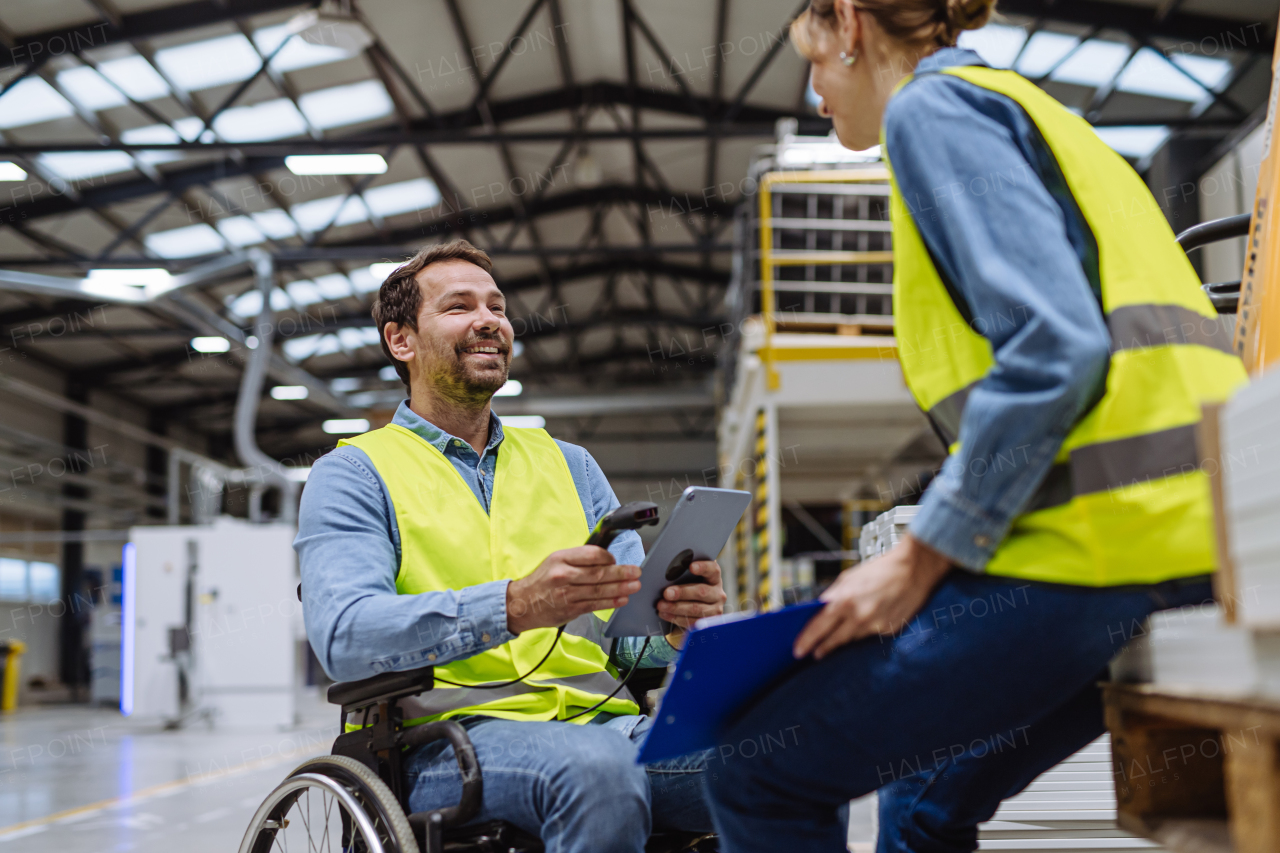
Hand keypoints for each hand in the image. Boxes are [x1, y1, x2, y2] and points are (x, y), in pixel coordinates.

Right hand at [507, 546, 640, 633]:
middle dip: (621, 573)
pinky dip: (610, 602)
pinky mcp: (570, 610)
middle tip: (636, 572)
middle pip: (598, 574)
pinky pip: (594, 605)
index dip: (608, 557)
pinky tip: (622, 600)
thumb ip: (577, 560)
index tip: (616, 560)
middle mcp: (563, 575)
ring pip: (599, 590)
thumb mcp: (555, 561)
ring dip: (620, 588)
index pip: (591, 554)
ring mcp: (567, 594)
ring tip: (634, 586)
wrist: (521, 604)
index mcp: (560, 559)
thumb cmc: (541, 581)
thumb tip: (605, 560)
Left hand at [657, 560, 726, 647]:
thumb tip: (666, 572)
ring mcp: (715, 610)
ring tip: (661, 605)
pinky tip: (664, 614)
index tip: (691, 566)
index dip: (703, 567)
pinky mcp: (706, 623)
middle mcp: (718, 594)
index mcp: (714, 578)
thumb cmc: (689, 587)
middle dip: (682, 592)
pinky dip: (675, 618)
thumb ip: (682, 575)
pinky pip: (691, 621)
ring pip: (696, 609)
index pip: (713, 570)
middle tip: (666, 593)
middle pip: (701, 592)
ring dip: (676, 607)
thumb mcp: (689, 579)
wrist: (694, 607)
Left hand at [793, 535, 950, 659]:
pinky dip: (863, 632)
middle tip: (812, 654)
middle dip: (821, 647)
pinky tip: (861, 628)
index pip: (819, 626)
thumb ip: (832, 595)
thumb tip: (819, 610)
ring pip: (852, 639)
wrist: (914, 569)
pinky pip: (870, 635)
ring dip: (841, 641)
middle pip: (834, 639)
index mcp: (845, 600)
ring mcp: (876, 626)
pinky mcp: (890, 630)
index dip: (807, 640)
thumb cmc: (880, 569)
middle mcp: (860, 616)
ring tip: (831, 643)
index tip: (798, 650)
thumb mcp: (849, 577)